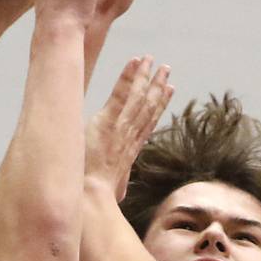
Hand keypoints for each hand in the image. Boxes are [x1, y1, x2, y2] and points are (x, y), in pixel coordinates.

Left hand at [85, 56, 172, 199]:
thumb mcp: (112, 192)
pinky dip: (129, 77)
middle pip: (148, 108)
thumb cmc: (97, 199)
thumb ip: (116, 188)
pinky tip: (136, 61)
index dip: (159, 106)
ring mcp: (120, 129)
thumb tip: (119, 196)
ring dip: (146, 78)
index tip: (169, 90)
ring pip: (138, 99)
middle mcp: (129, 137)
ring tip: (152, 61)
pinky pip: (121, 96)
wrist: (91, 200)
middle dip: (158, 87)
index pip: (147, 123)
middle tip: (166, 69)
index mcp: (130, 150)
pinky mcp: (106, 123)